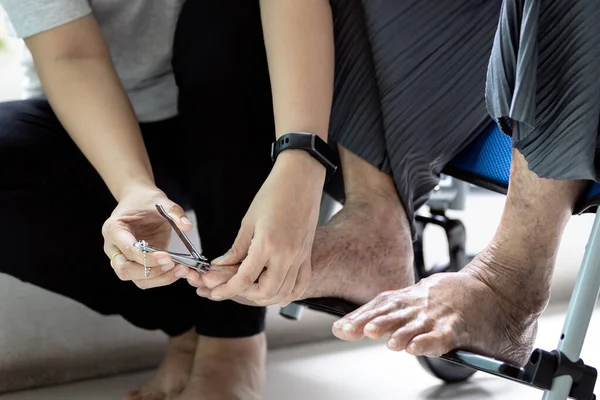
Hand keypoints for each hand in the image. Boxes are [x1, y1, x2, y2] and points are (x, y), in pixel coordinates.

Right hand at [102, 184, 192, 288]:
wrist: (139, 201)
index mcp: (114, 229)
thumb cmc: (145, 201)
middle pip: (125, 271)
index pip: (128, 250)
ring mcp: (123, 259)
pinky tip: (178, 271)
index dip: (147, 257)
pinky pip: (146, 279)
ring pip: (136, 280)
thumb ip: (174, 212)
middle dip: (151, 272)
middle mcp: (114, 247)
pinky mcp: (136, 265)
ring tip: (181, 270)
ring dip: (159, 279)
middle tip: (173, 264)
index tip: (168, 257)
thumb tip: (187, 226)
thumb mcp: (160, 201)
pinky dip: (162, 278)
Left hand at [209, 150, 324, 305]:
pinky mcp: (307, 254)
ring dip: (266, 297)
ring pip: (284, 292)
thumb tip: (221, 265)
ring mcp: (300, 257)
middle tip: (232, 289)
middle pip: (266, 292)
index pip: (244, 279)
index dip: (227, 289)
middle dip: (245, 295)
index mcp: (268, 245)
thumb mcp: (249, 221)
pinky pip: (301, 283)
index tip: (215, 292)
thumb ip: (237, 248)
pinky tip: (277, 292)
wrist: (301, 178)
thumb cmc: (274, 193)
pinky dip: (288, 293)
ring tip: (251, 291)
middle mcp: (287, 255)